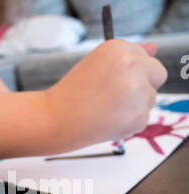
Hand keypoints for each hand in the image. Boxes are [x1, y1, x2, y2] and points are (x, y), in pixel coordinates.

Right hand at [46, 40, 167, 152]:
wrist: (56, 119)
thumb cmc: (73, 93)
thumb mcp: (98, 64)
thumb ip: (128, 56)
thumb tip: (153, 48)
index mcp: (119, 48)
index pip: (147, 58)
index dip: (134, 73)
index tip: (117, 83)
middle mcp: (132, 66)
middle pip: (158, 75)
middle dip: (144, 86)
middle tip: (117, 98)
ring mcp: (137, 92)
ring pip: (151, 99)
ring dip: (135, 106)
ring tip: (107, 110)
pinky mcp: (138, 116)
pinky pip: (144, 119)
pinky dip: (129, 124)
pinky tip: (108, 122)